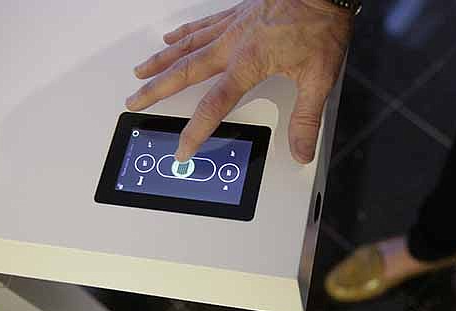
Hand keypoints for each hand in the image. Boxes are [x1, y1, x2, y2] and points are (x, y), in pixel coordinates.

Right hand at [126, 0, 352, 163]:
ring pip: (185, 47)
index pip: (213, 105)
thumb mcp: (319, 78)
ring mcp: (230, 27)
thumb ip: (306, 119)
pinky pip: (199, 26)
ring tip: (140, 74)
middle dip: (156, 91)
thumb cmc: (320, 26)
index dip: (195, 131)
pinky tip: (169, 39)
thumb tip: (300, 151)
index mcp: (248, 63)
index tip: (183, 148)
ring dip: (159, 62)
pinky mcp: (235, 14)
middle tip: (135, 102)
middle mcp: (232, 45)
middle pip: (184, 73)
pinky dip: (182, 34)